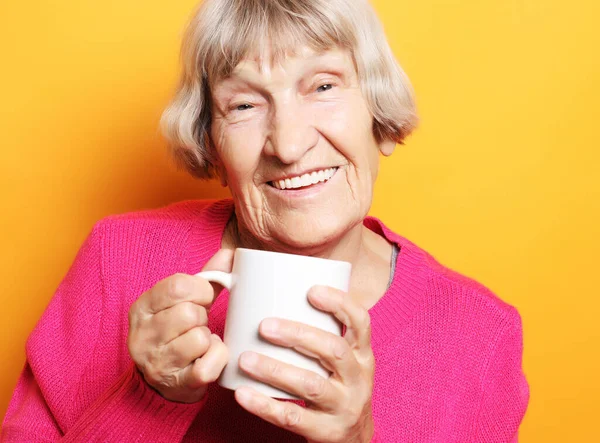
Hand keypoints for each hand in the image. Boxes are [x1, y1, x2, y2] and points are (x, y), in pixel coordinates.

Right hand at [127, 249, 232, 402]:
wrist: (164, 380)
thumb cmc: (177, 332)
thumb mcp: (184, 301)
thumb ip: (207, 277)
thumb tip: (230, 254)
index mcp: (143, 307)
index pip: (177, 286)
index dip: (201, 290)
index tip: (204, 297)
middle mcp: (143, 335)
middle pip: (189, 313)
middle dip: (202, 317)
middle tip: (198, 325)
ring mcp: (157, 361)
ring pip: (199, 339)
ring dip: (208, 339)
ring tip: (200, 343)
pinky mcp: (176, 383)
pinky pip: (208, 366)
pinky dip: (217, 360)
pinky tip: (207, 358)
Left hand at [234, 285, 374, 442]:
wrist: (355, 441)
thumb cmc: (339, 388)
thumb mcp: (344, 362)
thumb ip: (323, 336)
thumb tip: (279, 295)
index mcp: (363, 355)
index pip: (361, 322)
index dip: (339, 303)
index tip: (311, 291)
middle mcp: (358, 379)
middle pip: (333, 350)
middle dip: (298, 334)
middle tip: (264, 326)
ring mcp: (344, 406)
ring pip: (311, 385)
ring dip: (275, 370)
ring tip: (245, 358)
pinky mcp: (327, 431)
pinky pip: (293, 417)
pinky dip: (265, 405)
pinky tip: (242, 394)